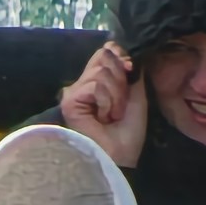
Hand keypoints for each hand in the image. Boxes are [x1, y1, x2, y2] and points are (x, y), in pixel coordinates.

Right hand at [56, 40, 145, 165]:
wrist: (121, 155)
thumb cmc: (127, 131)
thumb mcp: (135, 94)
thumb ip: (129, 70)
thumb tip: (119, 49)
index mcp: (98, 81)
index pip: (105, 51)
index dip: (120, 55)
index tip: (130, 70)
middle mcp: (83, 83)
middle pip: (103, 56)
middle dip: (120, 80)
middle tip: (120, 105)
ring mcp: (74, 91)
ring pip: (101, 72)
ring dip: (116, 95)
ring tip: (112, 115)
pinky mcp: (70, 100)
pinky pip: (96, 86)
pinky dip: (107, 102)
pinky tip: (104, 117)